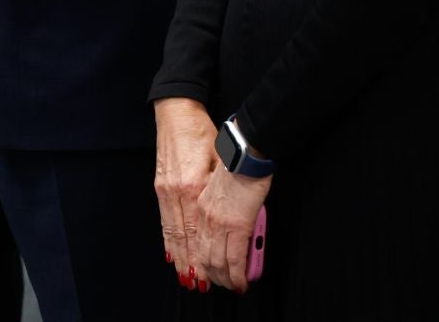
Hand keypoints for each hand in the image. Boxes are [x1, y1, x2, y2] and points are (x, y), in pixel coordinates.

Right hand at [153, 97, 218, 293]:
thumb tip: (238, 219)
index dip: (210, 257)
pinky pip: (164, 220)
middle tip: (204, 286)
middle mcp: (176, 193)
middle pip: (185, 239)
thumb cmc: (204, 132)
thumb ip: (225, 190)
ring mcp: (165, 190)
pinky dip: (168, 240)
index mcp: (194, 187)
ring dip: (180, 257)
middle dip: (194, 265)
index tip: (221, 275)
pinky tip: (171, 253)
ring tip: (188, 277)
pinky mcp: (160, 186)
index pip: (201, 233)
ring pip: (172, 232)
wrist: (177, 112)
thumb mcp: (223, 160)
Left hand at [194, 163, 269, 292]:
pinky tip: (242, 282)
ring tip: (233, 285)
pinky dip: (238, 275)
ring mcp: (220, 223)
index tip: (204, 270)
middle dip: (212, 275)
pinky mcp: (238, 226)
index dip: (198, 260)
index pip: (194, 241)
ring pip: (218, 262)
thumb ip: (216, 205)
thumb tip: (227, 223)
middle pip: (203, 256)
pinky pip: (235, 260)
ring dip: (226, 279)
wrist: (244, 154)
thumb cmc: (235, 165)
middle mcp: (205, 218)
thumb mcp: (216, 186)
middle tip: (222, 283)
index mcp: (198, 207)